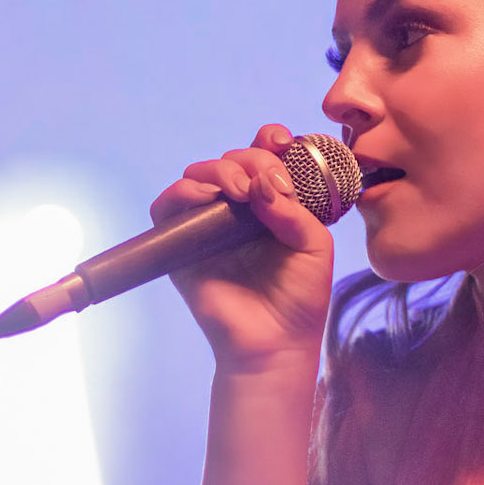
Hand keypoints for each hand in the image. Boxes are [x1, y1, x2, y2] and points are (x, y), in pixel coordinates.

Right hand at [149, 122, 335, 370]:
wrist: (274, 343)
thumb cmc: (300, 297)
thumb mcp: (315, 246)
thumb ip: (294, 210)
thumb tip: (263, 182)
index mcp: (273, 204)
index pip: (265, 158)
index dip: (270, 141)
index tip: (282, 143)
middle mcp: (239, 210)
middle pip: (234, 160)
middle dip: (249, 159)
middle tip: (262, 181)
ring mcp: (209, 225)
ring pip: (200, 175)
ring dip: (219, 170)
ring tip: (240, 190)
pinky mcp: (181, 244)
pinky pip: (168, 206)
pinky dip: (183, 192)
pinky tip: (208, 198)